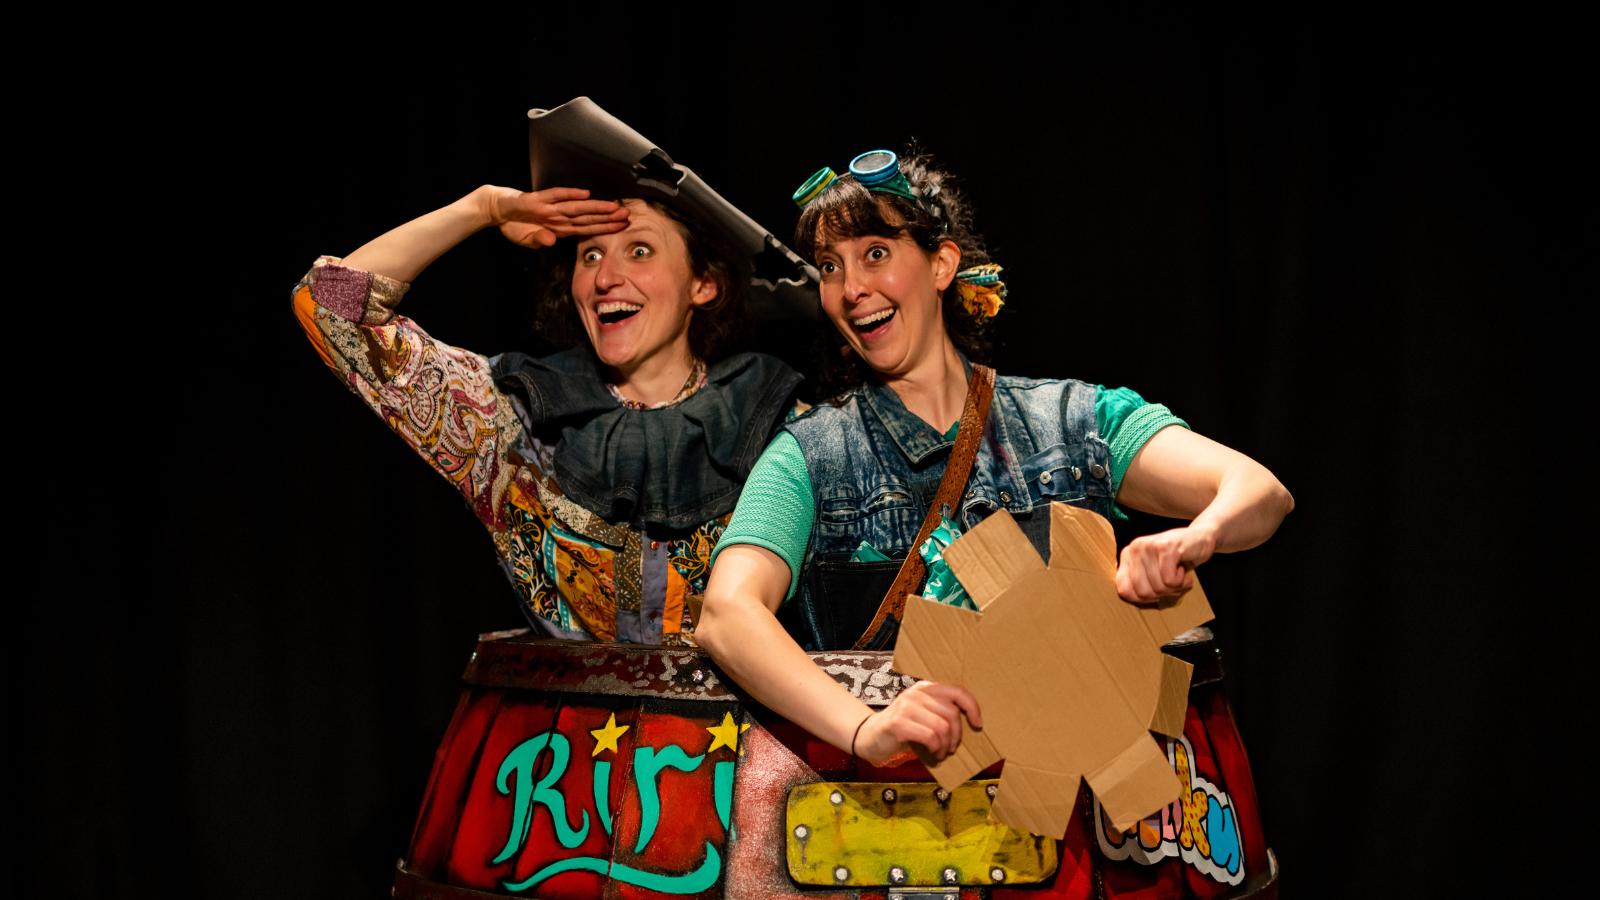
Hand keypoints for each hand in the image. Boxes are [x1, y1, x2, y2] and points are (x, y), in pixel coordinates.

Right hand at [479, 186, 629, 248]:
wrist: (497, 210)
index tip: (623, 226)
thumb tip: (550, 242)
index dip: (605, 227)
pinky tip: (584, 194)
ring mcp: (548, 208)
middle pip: (588, 218)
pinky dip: (569, 195)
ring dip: (596, 208)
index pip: (588, 228)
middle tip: (628, 216)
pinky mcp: (536, 200)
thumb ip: (540, 241)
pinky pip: (555, 196)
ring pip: (577, 208)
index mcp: (560, 227)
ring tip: (614, 208)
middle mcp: (558, 216)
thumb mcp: (527, 239)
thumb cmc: (515, 224)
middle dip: (608, 218)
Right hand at [853, 680, 982, 767]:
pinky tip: (932, 753)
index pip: (957, 691)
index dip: (972, 708)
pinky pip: (930, 737)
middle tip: (951, 748)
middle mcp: (916, 693)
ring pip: (942, 728)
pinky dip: (936, 749)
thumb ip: (941, 711)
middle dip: (956, 736)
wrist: (871, 736)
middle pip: (952, 714)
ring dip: (945, 746)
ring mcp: (906, 707)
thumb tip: (972, 723)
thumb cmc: (904, 728)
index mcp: (925, 688)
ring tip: (941, 753)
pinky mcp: (898, 723)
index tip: (977, 725)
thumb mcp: (923, 713)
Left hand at [1115, 523, 1217, 603]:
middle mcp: (1135, 548)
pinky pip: (1170, 580)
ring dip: (1175, 587)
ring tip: (1179, 576)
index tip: (1156, 593)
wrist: (1200, 538)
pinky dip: (1182, 581)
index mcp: (1127, 555)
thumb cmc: (1176, 558)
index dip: (1142, 599)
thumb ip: (1139, 583)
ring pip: (1158, 587)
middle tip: (1172, 584)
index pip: (1124, 589)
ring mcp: (1150, 546)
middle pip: (1142, 591)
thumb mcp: (1152, 571)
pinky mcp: (1166, 547)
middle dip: (1161, 594)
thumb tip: (1131, 598)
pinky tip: (1183, 570)